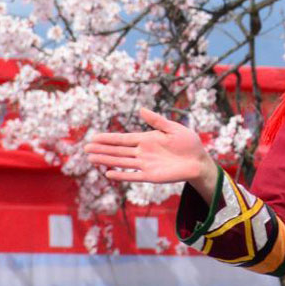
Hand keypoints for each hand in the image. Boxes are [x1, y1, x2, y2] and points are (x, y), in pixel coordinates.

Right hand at [84, 108, 217, 191]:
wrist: (199, 160)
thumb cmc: (188, 142)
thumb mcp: (173, 128)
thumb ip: (157, 121)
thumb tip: (141, 109)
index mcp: (147, 139)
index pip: (123, 139)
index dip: (108, 138)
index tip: (93, 137)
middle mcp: (143, 152)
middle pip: (118, 150)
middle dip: (102, 149)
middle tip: (85, 148)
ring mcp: (146, 164)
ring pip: (122, 162)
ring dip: (106, 160)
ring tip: (91, 158)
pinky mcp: (151, 176)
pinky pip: (133, 175)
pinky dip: (122, 175)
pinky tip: (108, 173)